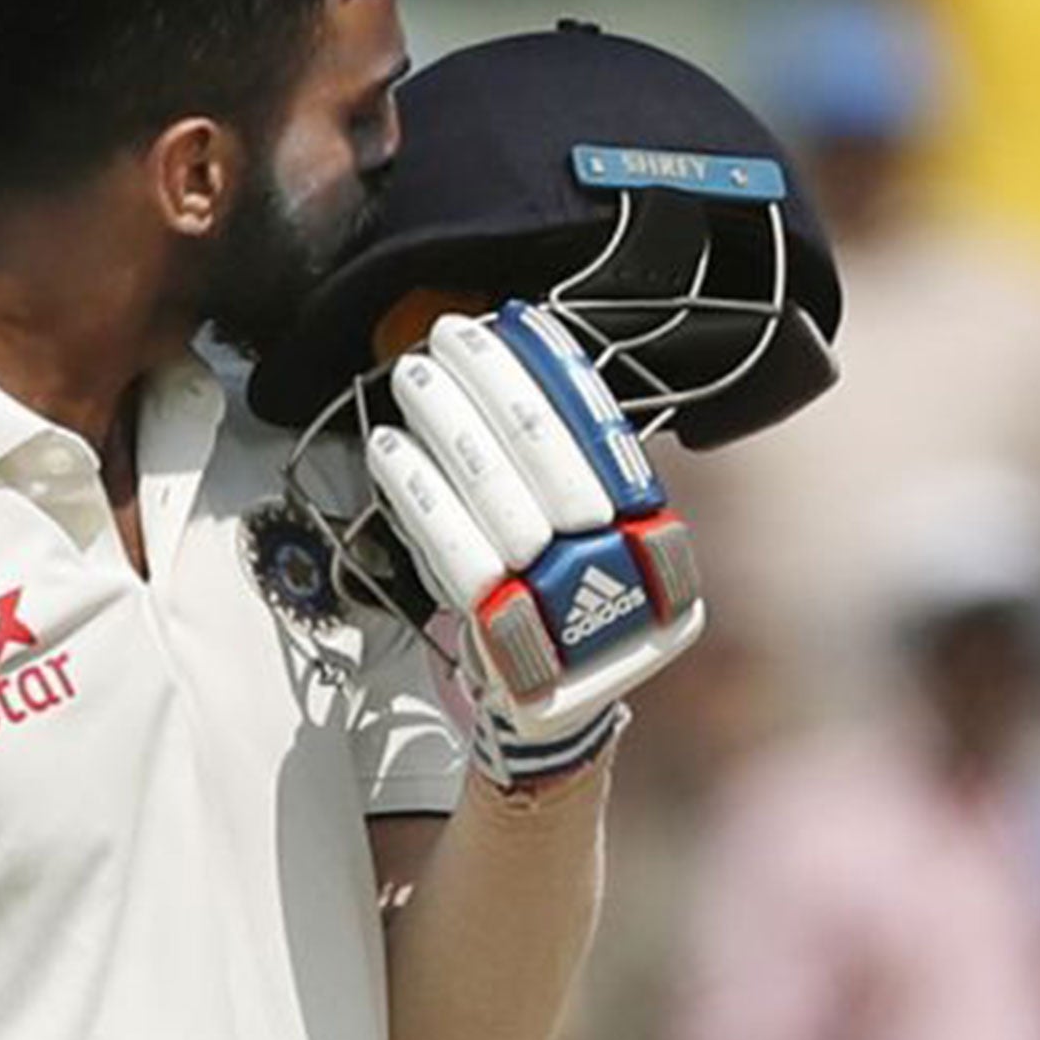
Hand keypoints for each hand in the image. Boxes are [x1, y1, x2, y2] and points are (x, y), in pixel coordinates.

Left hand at [363, 303, 704, 783]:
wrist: (550, 717)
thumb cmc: (550, 606)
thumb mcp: (574, 535)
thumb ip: (552, 469)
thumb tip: (509, 368)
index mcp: (652, 530)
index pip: (601, 432)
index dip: (552, 371)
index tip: (509, 322)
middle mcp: (621, 566)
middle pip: (549, 455)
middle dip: (491, 384)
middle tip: (447, 336)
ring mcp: (567, 607)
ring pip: (498, 495)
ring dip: (446, 424)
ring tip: (411, 377)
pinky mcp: (509, 641)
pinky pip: (456, 552)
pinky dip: (417, 493)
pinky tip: (388, 450)